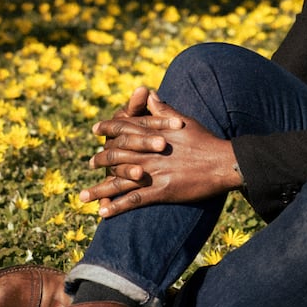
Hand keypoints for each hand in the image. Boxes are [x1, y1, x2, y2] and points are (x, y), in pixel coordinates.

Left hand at [79, 91, 242, 216]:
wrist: (223, 161)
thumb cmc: (206, 140)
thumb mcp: (184, 120)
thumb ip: (163, 109)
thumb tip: (150, 93)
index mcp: (155, 134)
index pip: (126, 128)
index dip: (108, 128)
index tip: (95, 129)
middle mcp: (150, 153)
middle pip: (117, 155)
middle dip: (100, 161)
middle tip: (89, 164)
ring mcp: (154, 172)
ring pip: (120, 181)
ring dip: (100, 190)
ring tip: (83, 196)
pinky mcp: (161, 191)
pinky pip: (134, 200)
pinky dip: (117, 207)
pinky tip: (103, 213)